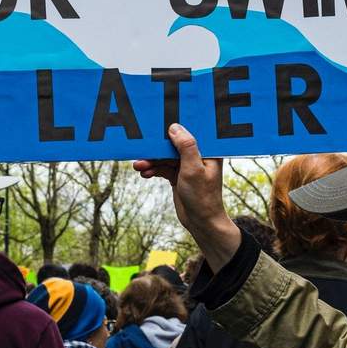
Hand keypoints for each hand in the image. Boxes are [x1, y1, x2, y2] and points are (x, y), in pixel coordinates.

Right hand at [133, 124, 240, 271]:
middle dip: (156, 148)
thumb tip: (175, 127)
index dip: (174, 128)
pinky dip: (153, 170)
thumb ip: (185, 147)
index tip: (156, 125)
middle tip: (140, 149)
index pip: (189, 132)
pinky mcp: (178, 175)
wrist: (201, 222)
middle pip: (173, 144)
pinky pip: (162, 167)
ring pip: (165, 157)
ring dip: (151, 161)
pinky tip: (144, 173)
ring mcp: (187, 165)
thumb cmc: (203, 197)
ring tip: (138, 166)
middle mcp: (198, 155)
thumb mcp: (193, 169)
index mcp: (208, 150)